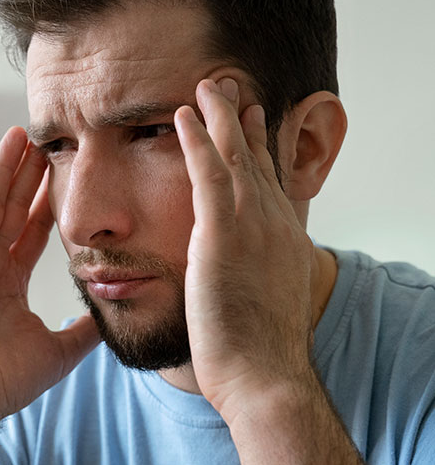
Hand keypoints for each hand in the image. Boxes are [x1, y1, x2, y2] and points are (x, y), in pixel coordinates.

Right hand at [0, 127, 99, 424]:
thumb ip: (86, 328)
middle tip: (42, 140)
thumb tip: (114, 315)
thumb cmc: (5, 382)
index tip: (61, 170)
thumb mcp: (61, 350)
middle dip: (27, 175)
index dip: (47, 199)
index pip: (33, 229)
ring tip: (17, 137)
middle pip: (11, 208)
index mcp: (9, 279)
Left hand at [174, 79, 315, 422]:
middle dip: (241, 122)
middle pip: (255, 160)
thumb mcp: (266, 302)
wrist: (264, 378)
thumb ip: (253, 275)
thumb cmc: (259, 351)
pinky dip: (197, 142)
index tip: (249, 121)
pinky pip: (208, 175)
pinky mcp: (222, 236)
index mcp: (281, 240)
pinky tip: (184, 116)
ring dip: (219, 118)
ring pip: (234, 157)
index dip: (258, 148)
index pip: (267, 182)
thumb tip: (241, 272)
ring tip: (206, 86)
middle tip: (230, 88)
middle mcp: (272, 224)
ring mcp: (250, 227)